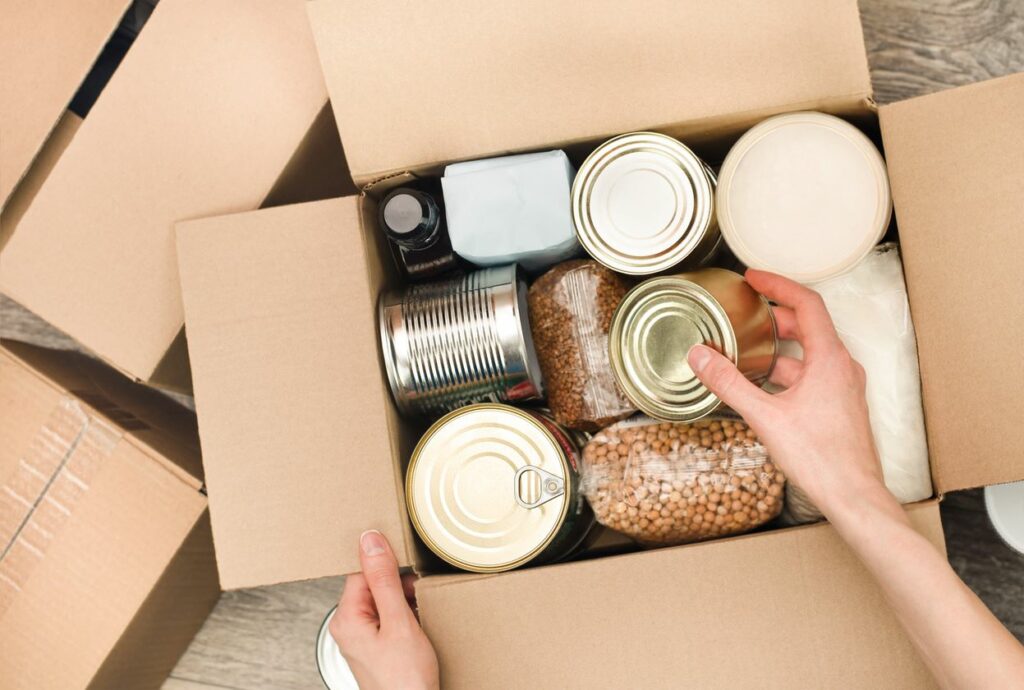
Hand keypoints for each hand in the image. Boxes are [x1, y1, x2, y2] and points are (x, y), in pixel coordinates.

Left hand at [330, 530, 439, 689]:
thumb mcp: (399, 622)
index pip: (362, 571)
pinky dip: (406, 617)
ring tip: (418, 619)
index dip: (388, 568)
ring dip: (405, 602)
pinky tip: (418, 627)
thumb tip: (370, 541)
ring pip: (384, 600)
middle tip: (416, 601)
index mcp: (346, 618)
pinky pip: (389, 617)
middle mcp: (349, 626)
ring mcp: (362, 638)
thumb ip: (384, 579)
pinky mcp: (376, 646)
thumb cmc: (404, 680)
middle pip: (373, 584)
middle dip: (399, 586)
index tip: (407, 573)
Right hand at [686, 268, 887, 517]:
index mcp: (830, 359)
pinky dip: (787, 370)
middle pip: (809, 325)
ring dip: (780, 346)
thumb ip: (730, 383)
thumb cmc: (821, 458)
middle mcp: (842, 368)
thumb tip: (701, 357)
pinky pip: (813, 375)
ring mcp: (843, 388)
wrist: (852, 495)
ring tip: (748, 349)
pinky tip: (765, 386)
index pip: (807, 303)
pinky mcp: (839, 406)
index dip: (779, 285)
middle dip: (775, 315)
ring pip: (810, 353)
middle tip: (748, 311)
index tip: (755, 278)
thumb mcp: (765, 416)